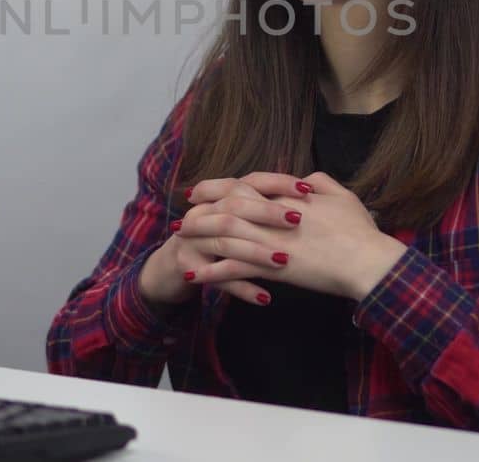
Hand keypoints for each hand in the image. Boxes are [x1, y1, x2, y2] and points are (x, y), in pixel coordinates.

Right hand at [137, 176, 305, 306]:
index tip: (305, 188)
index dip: (276, 182)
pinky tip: (265, 297)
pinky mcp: (188, 268)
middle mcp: (203, 214)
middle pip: (235, 208)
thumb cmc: (214, 241)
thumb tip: (308, 188)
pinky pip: (218, 279)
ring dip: (256, 252)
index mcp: (218, 198)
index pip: (248, 181)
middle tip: (297, 220)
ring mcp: (193, 241)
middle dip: (267, 212)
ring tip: (285, 261)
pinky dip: (243, 289)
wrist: (171, 268)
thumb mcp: (233, 220)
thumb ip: (262, 205)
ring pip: (227, 244)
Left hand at [185, 171, 407, 301]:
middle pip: (226, 205)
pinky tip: (194, 276)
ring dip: (198, 236)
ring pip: (223, 233)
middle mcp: (273, 215)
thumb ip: (321, 183)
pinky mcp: (271, 267)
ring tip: (179, 239)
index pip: (245, 185)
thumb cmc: (360, 230)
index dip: (221, 186)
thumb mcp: (342, 196)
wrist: (367, 261)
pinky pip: (232, 268)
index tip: (203, 189)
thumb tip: (306, 178)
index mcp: (287, 196)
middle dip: (200, 208)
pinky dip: (210, 271)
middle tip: (182, 213)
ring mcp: (270, 240)